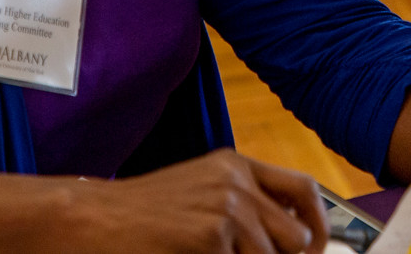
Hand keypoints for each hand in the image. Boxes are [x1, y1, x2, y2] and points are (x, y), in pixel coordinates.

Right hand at [74, 149, 327, 253]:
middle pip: (297, 235)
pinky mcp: (212, 233)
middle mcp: (236, 179)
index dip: (318, 225)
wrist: (93, 219)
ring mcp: (226, 205)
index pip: (303, 189)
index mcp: (234, 165)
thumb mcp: (200, 193)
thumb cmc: (141, 214)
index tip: (316, 248)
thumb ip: (243, 205)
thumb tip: (292, 238)